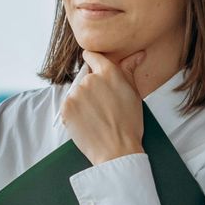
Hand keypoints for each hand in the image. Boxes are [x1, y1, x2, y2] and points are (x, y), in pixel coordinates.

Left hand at [61, 50, 146, 164]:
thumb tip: (138, 53)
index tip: (94, 69)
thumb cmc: (129, 124)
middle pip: (85, 78)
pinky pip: (68, 106)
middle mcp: (90, 79)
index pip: (92, 56)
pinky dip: (74, 114)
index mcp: (108, 72)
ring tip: (96, 118)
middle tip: (103, 107)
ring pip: (77, 93)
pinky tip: (87, 123)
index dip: (93, 62)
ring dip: (82, 102)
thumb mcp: (133, 94)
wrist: (117, 150)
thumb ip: (129, 70)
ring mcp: (76, 93)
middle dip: (91, 89)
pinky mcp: (66, 107)